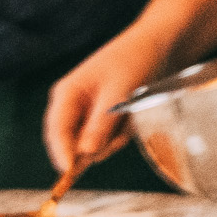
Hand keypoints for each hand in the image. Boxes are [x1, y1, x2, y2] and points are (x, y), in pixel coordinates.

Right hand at [43, 23, 168, 176]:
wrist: (160, 44)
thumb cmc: (135, 60)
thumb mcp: (119, 92)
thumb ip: (100, 124)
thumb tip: (84, 154)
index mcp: (67, 94)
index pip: (57, 130)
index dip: (61, 152)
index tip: (70, 172)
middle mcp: (72, 106)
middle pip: (72, 143)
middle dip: (97, 145)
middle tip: (120, 133)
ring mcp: (87, 114)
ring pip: (93, 145)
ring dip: (115, 138)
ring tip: (131, 114)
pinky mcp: (102, 120)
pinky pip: (108, 140)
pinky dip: (123, 133)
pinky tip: (134, 114)